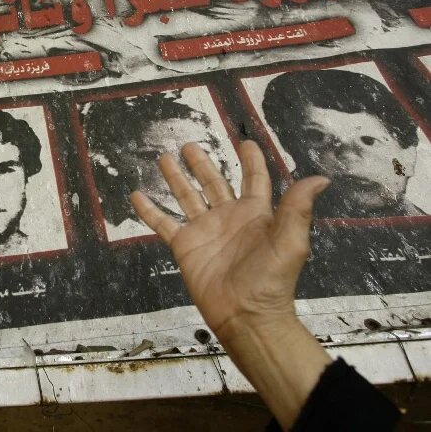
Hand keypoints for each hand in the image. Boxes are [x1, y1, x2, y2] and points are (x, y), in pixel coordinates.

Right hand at [131, 140, 328, 340]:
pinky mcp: (184, 246)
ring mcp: (204, 230)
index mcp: (255, 213)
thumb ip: (297, 209)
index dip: (250, 161)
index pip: (253, 179)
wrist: (245, 315)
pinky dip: (149, 210)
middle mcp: (228, 217)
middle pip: (213, 182)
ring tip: (164, 159)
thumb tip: (320, 178)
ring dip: (175, 178)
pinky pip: (164, 224)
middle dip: (201, 163)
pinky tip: (137, 196)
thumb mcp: (290, 243)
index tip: (245, 142)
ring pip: (187, 197)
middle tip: (189, 145)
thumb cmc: (271, 280)